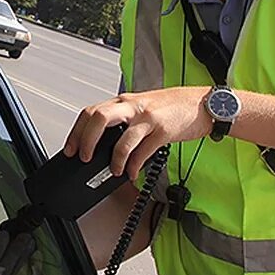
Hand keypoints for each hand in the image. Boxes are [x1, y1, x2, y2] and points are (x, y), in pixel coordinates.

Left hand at [63, 87, 211, 179]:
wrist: (203, 103)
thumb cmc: (172, 106)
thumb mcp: (142, 108)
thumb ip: (123, 121)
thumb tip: (102, 143)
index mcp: (124, 101)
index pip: (90, 112)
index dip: (76, 131)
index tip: (70, 149)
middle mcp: (133, 106)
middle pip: (98, 117)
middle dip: (86, 140)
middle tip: (84, 157)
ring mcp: (148, 118)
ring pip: (122, 138)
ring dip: (114, 159)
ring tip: (113, 171)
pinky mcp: (164, 130)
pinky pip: (144, 151)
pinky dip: (135, 166)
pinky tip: (132, 172)